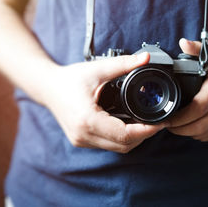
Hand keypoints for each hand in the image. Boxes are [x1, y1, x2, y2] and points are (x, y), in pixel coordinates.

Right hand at [41, 53, 165, 152]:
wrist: (47, 87)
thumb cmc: (69, 78)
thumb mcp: (98, 69)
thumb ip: (123, 64)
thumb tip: (145, 58)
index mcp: (87, 120)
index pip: (125, 135)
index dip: (146, 131)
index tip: (160, 123)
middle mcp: (83, 135)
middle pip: (123, 145)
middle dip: (144, 136)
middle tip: (157, 122)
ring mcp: (81, 140)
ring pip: (116, 148)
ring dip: (133, 139)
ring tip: (146, 123)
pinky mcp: (81, 140)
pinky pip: (108, 145)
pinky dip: (122, 138)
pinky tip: (129, 125)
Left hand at [167, 39, 207, 141]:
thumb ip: (196, 48)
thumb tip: (183, 42)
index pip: (198, 107)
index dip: (181, 116)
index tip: (167, 117)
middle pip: (200, 126)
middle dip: (180, 129)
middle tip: (166, 124)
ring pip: (203, 133)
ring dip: (186, 132)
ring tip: (174, 126)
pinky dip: (196, 134)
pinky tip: (187, 127)